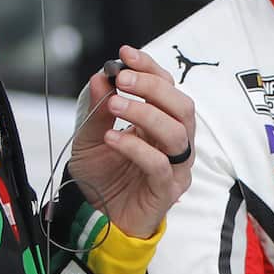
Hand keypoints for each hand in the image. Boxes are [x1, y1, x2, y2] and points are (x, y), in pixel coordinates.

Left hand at [67, 46, 195, 238]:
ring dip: (146, 113)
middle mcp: (175, 144)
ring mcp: (175, 168)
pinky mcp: (167, 191)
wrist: (96, 219)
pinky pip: (159, 165)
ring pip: (177, 133)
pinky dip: (136, 147)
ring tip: (115, 106)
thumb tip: (101, 76)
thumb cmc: (101, 178)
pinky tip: (113, 138)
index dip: (151, 69)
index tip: (126, 54)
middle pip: (183, 106)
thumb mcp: (90, 137)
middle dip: (153, 88)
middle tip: (122, 81)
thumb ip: (98, 110)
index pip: (168, 89)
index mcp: (161, 125)